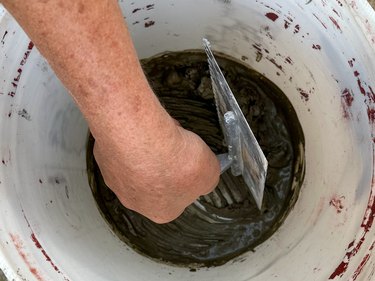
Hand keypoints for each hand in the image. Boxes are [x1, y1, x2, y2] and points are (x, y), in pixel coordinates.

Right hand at [93, 119, 219, 223]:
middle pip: (155, 182)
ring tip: (158, 134)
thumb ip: (210, 178)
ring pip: (137, 165)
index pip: (178, 198)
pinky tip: (141, 129)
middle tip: (174, 147)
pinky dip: (132, 139)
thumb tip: (209, 176)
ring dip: (148, 151)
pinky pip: (122, 149)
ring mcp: (116, 181)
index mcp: (162, 211)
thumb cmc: (172, 159)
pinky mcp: (104, 159)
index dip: (186, 177)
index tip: (190, 162)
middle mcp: (135, 202)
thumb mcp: (210, 172)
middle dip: (165, 164)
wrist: (140, 137)